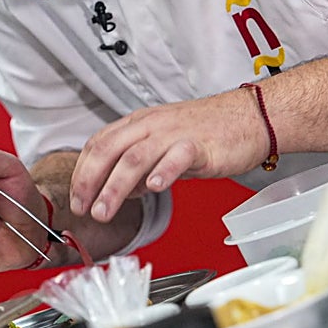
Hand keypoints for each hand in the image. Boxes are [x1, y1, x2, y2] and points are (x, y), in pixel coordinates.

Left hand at [69, 90, 266, 222]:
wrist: (250, 117)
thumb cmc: (209, 131)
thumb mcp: (165, 143)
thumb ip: (140, 165)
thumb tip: (122, 189)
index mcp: (140, 124)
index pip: (99, 144)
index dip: (82, 172)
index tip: (77, 198)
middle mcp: (152, 126)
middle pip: (110, 150)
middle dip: (90, 181)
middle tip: (83, 209)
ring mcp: (174, 134)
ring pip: (135, 157)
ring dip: (115, 186)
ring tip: (104, 210)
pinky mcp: (199, 145)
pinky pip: (177, 157)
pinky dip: (162, 172)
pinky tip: (153, 188)